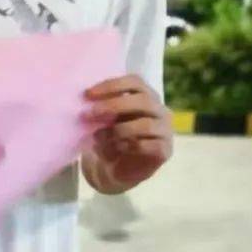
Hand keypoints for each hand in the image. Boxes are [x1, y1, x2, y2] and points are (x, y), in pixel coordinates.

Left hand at [83, 76, 172, 192]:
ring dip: (117, 130)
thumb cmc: (111, 138)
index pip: (135, 82)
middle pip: (143, 100)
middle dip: (114, 105)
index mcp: (146, 96)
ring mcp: (165, 130)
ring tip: (97, 137)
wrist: (117, 169)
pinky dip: (125, 147)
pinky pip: (146, 146)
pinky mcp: (164, 151)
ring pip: (146, 125)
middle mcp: (160, 110)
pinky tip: (111, 150)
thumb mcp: (104, 121)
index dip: (112, 85)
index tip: (87, 94)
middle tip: (90, 113)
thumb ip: (101, 110)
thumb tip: (86, 104)